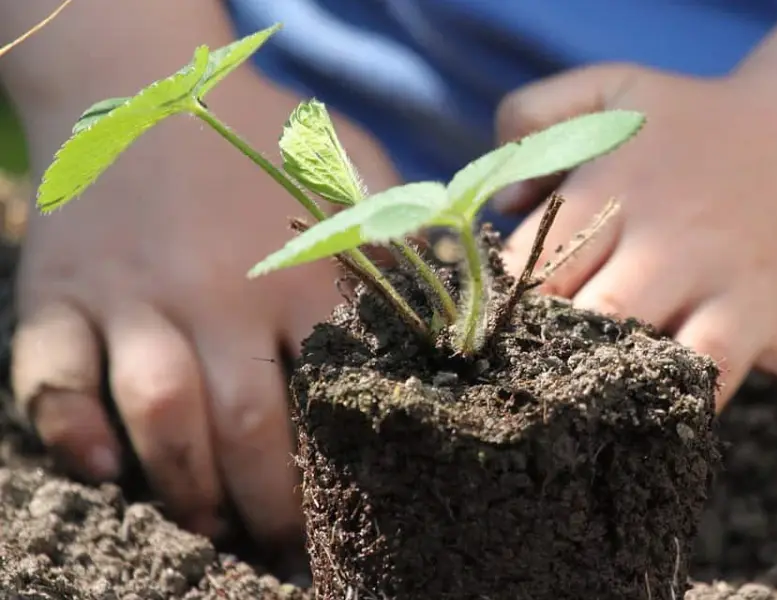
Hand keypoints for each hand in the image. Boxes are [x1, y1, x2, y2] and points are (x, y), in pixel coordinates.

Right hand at [10, 75, 399, 564]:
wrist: (135, 77)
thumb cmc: (256, 135)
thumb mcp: (344, 165)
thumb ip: (395, 230)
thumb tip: (458, 291)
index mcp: (298, 270)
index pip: (333, 393)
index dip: (346, 470)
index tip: (356, 518)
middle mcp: (216, 291)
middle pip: (247, 426)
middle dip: (269, 508)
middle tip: (283, 549)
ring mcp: (133, 294)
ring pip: (159, 415)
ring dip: (185, 488)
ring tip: (210, 529)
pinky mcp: (59, 293)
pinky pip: (51, 377)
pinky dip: (69, 431)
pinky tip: (103, 472)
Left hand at [495, 64, 776, 509]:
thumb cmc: (704, 123)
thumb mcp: (614, 89)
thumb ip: (534, 115)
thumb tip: (498, 207)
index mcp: (626, 196)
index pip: (542, 271)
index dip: (507, 317)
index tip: (485, 353)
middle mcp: (686, 250)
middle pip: (605, 322)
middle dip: (565, 366)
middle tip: (532, 409)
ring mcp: (755, 296)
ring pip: (698, 370)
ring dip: (660, 411)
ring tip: (622, 450)